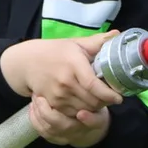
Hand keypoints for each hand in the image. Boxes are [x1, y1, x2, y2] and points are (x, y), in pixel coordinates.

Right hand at [0, 30, 122, 116]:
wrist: (27, 62)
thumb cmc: (55, 51)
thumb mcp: (76, 43)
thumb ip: (98, 41)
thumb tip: (117, 34)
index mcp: (74, 64)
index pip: (93, 85)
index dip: (109, 94)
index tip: (119, 97)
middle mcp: (66, 81)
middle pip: (92, 101)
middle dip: (106, 102)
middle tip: (112, 98)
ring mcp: (58, 95)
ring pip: (84, 110)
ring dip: (95, 108)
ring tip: (101, 100)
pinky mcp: (53, 104)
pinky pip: (73, 114)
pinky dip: (83, 111)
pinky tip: (87, 103)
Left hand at [29, 94, 110, 147]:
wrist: (87, 130)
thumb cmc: (93, 108)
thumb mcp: (101, 100)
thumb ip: (101, 89)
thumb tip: (97, 65)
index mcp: (94, 121)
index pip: (94, 122)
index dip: (89, 120)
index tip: (82, 113)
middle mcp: (79, 131)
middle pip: (65, 127)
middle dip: (50, 113)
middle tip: (41, 98)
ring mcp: (66, 136)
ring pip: (50, 129)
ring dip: (39, 113)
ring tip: (35, 98)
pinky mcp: (55, 138)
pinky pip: (42, 132)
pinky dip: (35, 120)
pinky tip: (32, 107)